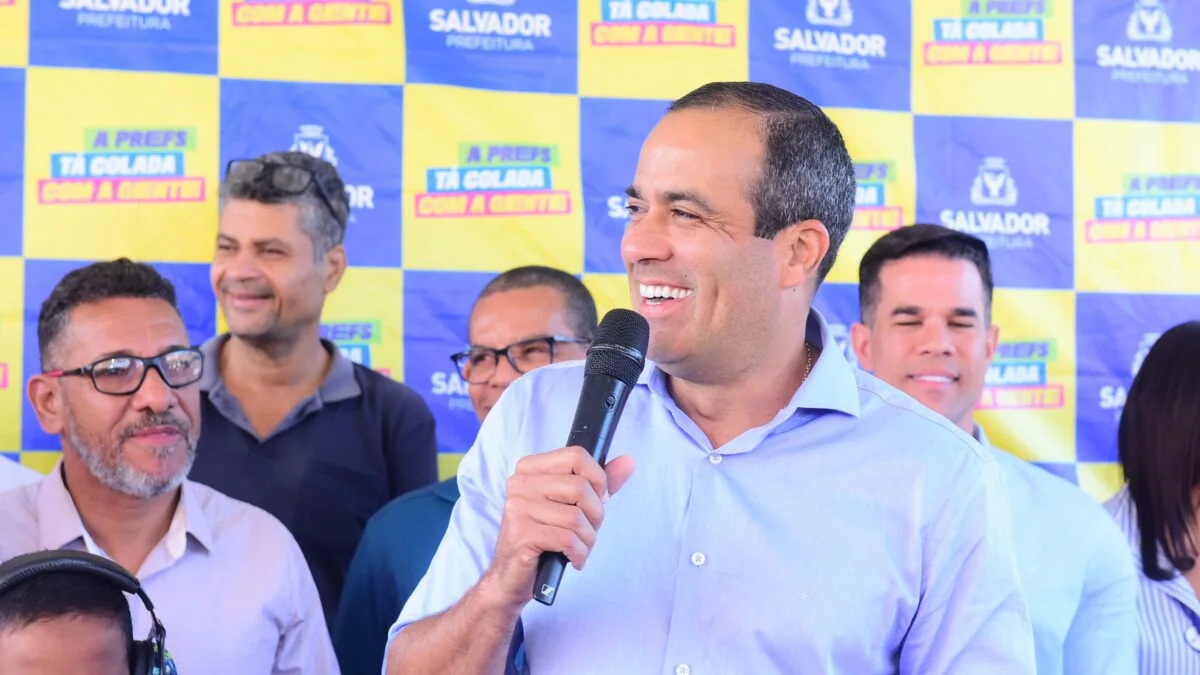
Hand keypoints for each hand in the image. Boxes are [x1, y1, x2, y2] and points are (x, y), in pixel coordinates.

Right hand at [481, 446, 635, 611]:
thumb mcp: (573, 505)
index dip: (598, 479)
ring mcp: (518, 508)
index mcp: (530, 469)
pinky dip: (579, 553)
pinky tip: (574, 559)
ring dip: (588, 539)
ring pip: (576, 517)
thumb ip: (599, 483)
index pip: (576, 456)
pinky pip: (567, 539)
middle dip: (595, 515)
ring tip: (580, 548)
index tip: (598, 498)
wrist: (512, 575)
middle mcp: (520, 484)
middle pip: (580, 487)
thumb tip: (628, 462)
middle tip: (589, 530)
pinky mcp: (521, 535)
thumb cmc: (545, 537)